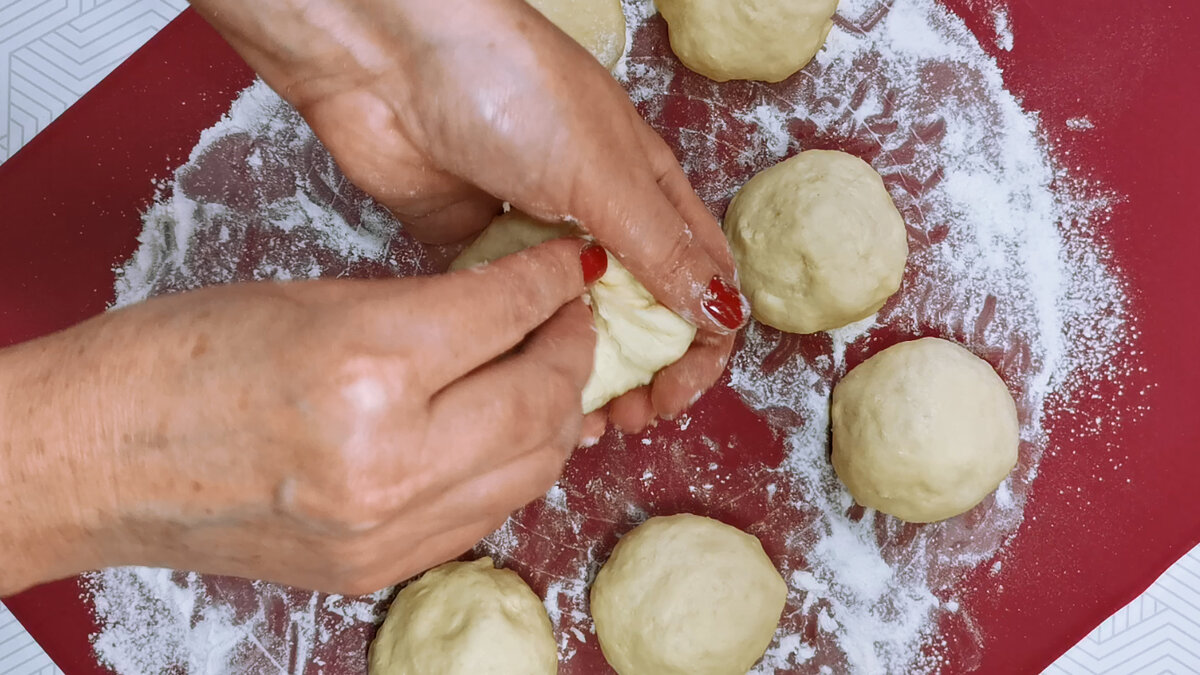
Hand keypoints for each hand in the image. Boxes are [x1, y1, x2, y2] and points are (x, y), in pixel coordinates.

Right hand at [0, 241, 599, 594]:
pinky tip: (500, 429)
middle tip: (568, 317)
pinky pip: (486, 513)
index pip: (505, 315)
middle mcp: (388, 460)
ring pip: (532, 469)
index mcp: (366, 367)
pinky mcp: (379, 569)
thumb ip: (426, 310)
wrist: (100, 459)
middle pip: (541, 402)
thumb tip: (510, 306)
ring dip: (553, 413)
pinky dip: (509, 465)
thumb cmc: (179, 362)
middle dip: (571, 349)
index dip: (550, 281)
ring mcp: (386, 529)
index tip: (566, 266)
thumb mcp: (317, 302)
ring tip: (544, 370)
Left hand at [190, 0, 746, 431]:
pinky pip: (513, 312)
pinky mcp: (479, 247)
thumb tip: (722, 314)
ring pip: (576, 322)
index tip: (674, 393)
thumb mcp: (604, 174)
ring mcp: (539, 235)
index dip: (700, 344)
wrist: (393, 59)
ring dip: (582, 372)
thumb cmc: (512, 86)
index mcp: (649, 190)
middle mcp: (602, 216)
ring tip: (570, 415)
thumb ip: (662, 251)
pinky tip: (518, 380)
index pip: (702, 280)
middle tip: (624, 419)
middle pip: (642, 313)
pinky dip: (523, 350)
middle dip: (644, 373)